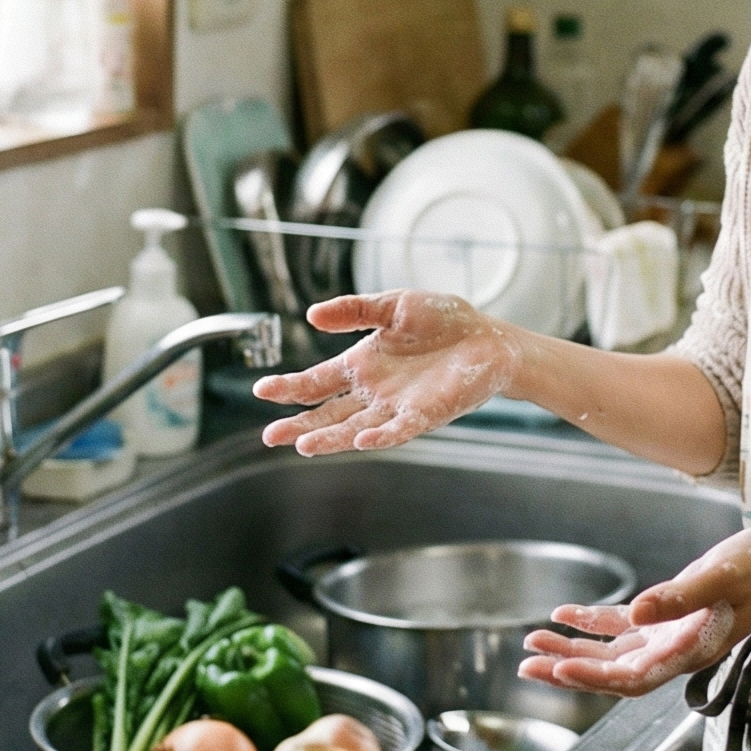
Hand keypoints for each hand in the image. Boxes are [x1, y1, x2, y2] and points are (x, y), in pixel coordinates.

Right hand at [255, 291, 517, 454]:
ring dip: (330, 437)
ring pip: (354, 428)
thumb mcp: (394, 305)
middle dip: (299, 425)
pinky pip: (397, 429)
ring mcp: (397, 407)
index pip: (316, 382)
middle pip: (327, 413)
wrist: (489, 337)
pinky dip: (380, 435)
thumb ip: (354, 310)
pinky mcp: (424, 415)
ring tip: (303, 445)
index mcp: (361, 365)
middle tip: (270, 436)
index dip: (289, 387)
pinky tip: (360, 440)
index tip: (261, 390)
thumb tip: (311, 315)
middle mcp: (374, 391)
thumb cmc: (444, 321)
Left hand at [519, 526, 750, 696]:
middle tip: (526, 663)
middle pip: (611, 672)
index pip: (632, 677)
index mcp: (689, 651)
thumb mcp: (721, 577)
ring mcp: (671, 635)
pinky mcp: (671, 615)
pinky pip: (625, 626)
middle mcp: (675, 651)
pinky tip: (565, 613)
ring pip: (612, 652)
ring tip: (532, 641)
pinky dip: (594, 622)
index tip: (558, 667)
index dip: (593, 676)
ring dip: (573, 648)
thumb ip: (680, 597)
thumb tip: (636, 613)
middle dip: (568, 668)